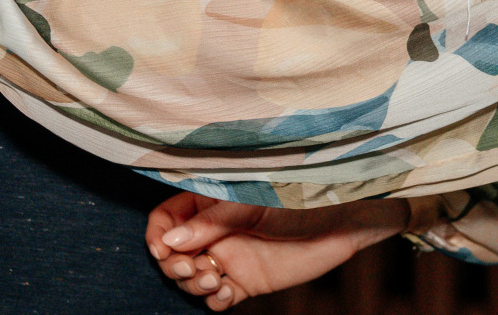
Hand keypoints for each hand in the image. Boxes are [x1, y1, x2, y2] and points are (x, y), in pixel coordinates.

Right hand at [145, 192, 418, 309]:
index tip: (163, 250)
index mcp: (208, 203)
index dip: (158, 235)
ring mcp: (230, 257)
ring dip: (195, 285)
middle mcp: (214, 232)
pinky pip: (218, 299)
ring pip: (192, 279)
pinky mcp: (247, 282)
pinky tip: (227, 293)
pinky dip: (215, 301)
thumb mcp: (250, 204)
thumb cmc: (296, 195)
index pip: (165, 218)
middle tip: (195, 269)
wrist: (340, 217)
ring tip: (216, 279)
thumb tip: (170, 242)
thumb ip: (211, 223)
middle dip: (174, 265)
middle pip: (172, 254)